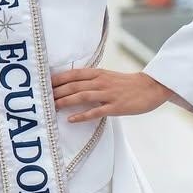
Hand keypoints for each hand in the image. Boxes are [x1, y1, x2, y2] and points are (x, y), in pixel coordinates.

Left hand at [51, 67, 172, 120]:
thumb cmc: (126, 84)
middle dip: (57, 91)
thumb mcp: (107, 76)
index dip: (57, 79)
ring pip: (82, 96)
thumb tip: (71, 84)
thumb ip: (90, 79)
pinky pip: (96, 111)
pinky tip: (71, 119)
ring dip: (66, 101)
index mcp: (98, 73)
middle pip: (74, 85)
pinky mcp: (115, 107)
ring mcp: (108, 94)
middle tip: (42, 98)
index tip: (42, 83)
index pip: (73, 74)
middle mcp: (101, 82)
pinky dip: (82, 115)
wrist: (150, 87)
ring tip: (52, 107)